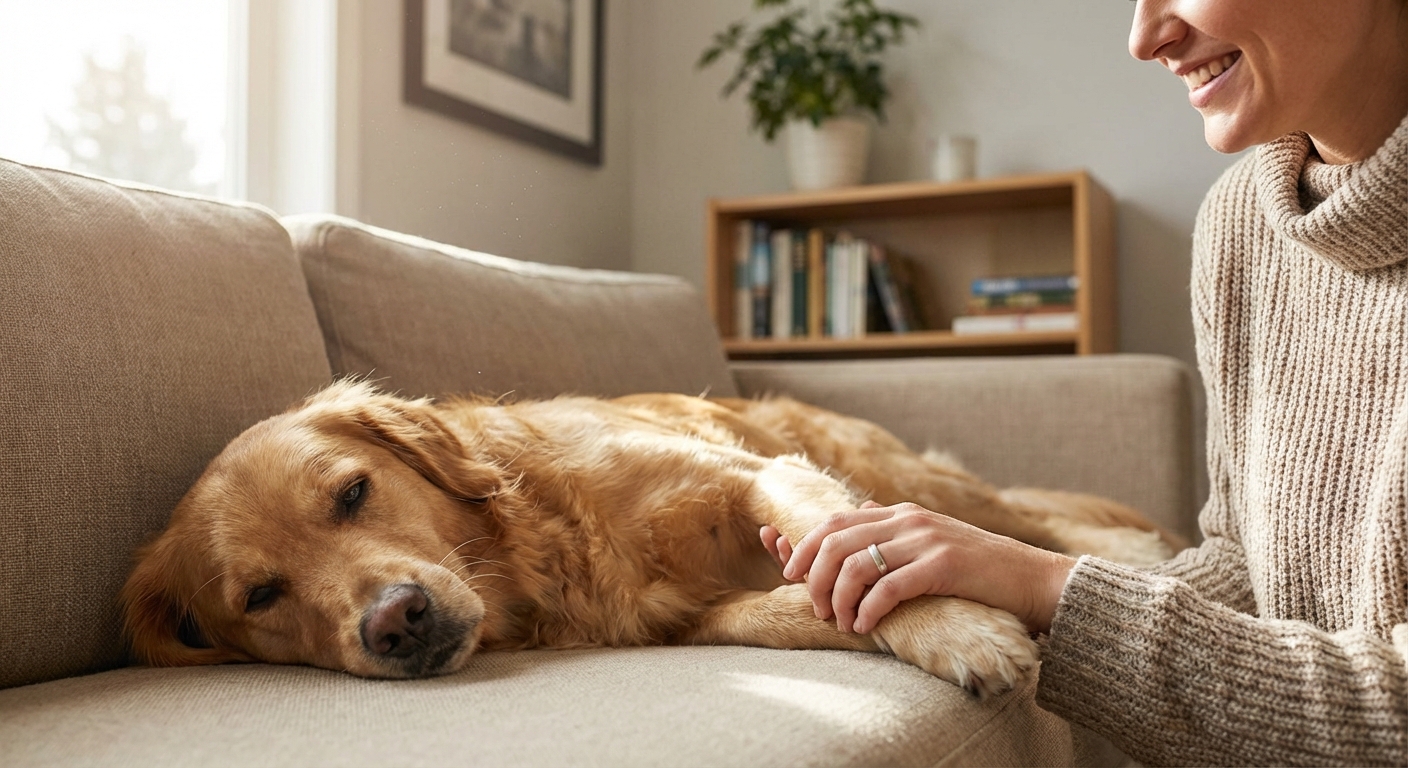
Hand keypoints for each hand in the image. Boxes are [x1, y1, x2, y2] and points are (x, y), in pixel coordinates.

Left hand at [764, 502, 1074, 634]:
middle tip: (817, 608)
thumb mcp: (933, 539)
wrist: (1034, 579)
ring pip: (855, 564)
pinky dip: (868, 610)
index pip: (835, 521)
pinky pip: (887, 587)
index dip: (804, 545)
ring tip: (841, 622)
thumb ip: (896, 528)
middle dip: (815, 576)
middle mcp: (908, 521)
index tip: (790, 572)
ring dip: (838, 598)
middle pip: (835, 541)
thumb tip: (863, 510)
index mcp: (901, 514)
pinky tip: (865, 626)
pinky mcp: (942, 565)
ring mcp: (925, 540)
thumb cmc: (981, 570)